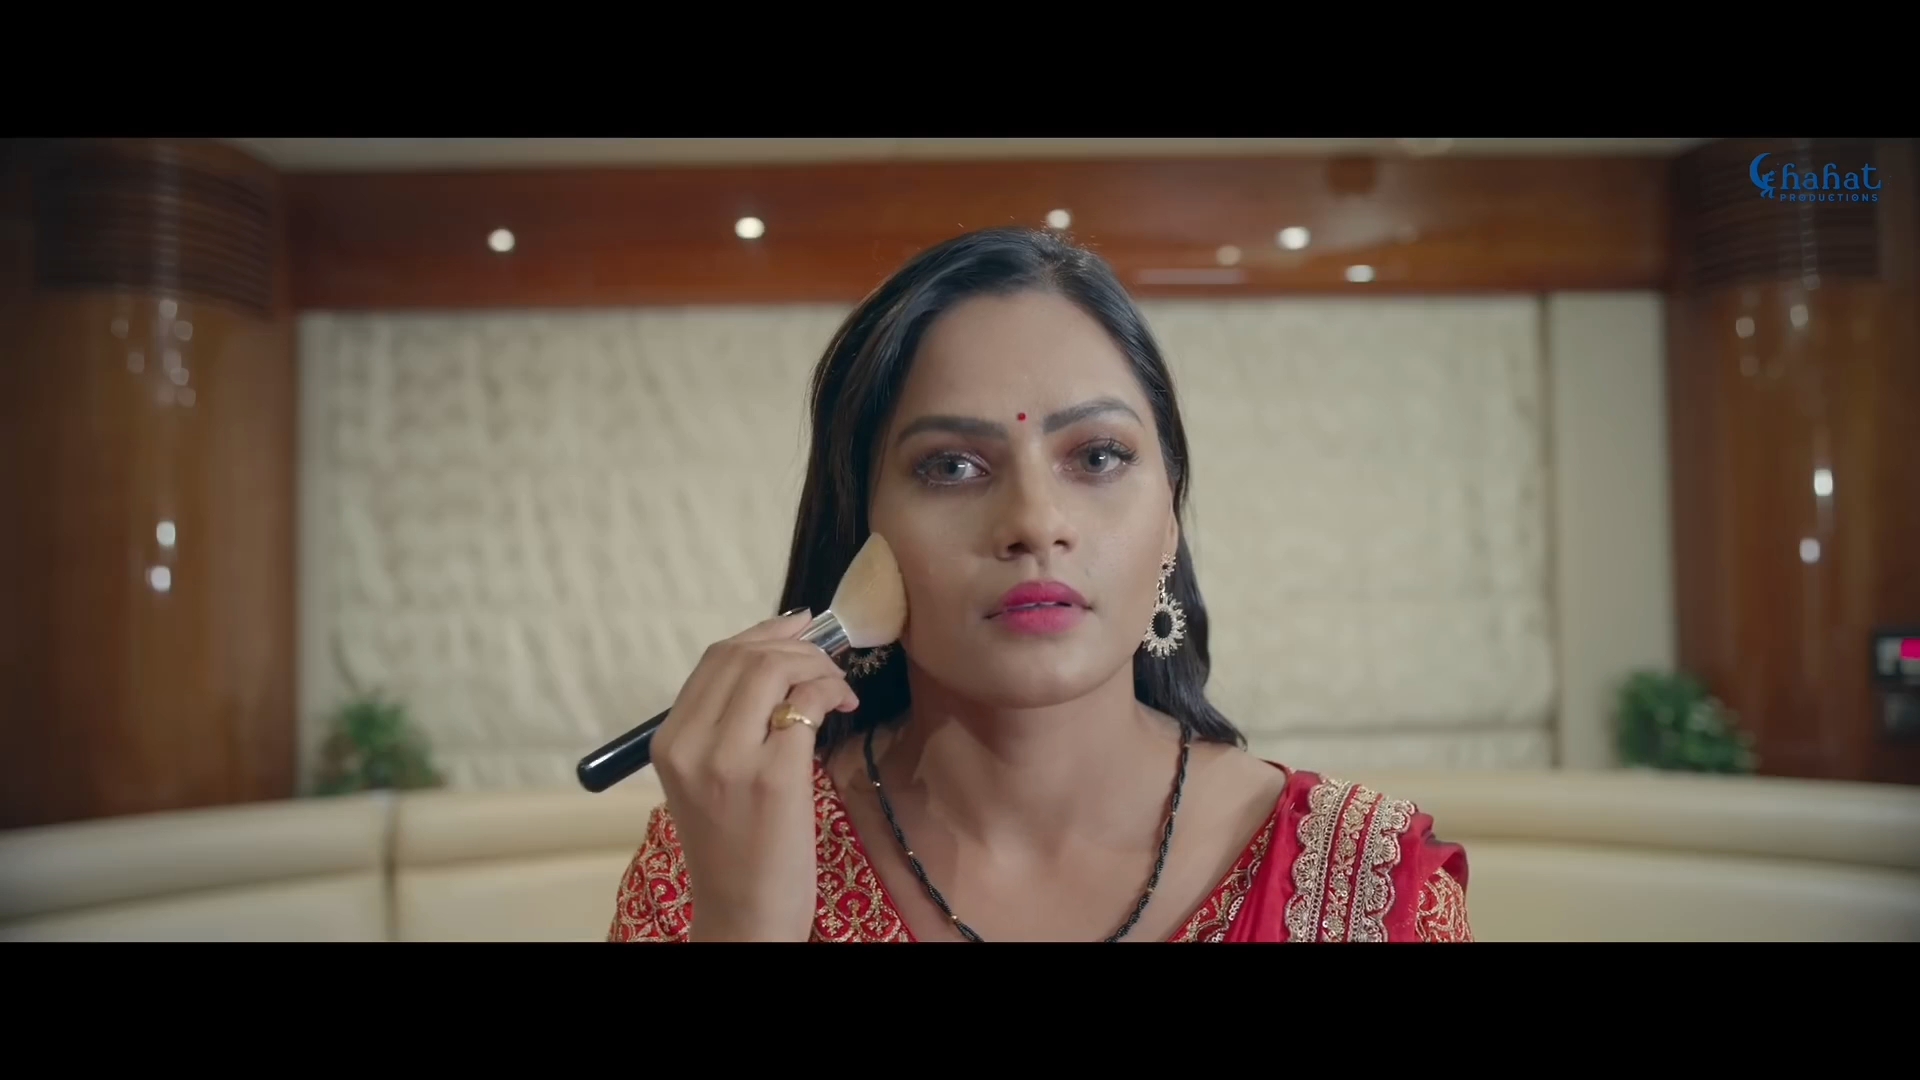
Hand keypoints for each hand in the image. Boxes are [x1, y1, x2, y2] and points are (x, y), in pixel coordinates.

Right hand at [649, 609, 858, 941]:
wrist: (743, 914)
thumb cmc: (733, 849)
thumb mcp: (707, 779)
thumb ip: (724, 724)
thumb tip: (773, 658)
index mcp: (669, 743)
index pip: (715, 659)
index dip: (763, 632)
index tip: (800, 627)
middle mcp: (691, 745)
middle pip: (743, 655)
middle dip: (795, 644)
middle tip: (827, 660)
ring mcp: (730, 760)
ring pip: (773, 669)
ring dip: (816, 664)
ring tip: (837, 686)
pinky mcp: (774, 776)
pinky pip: (805, 703)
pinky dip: (830, 690)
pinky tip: (842, 705)